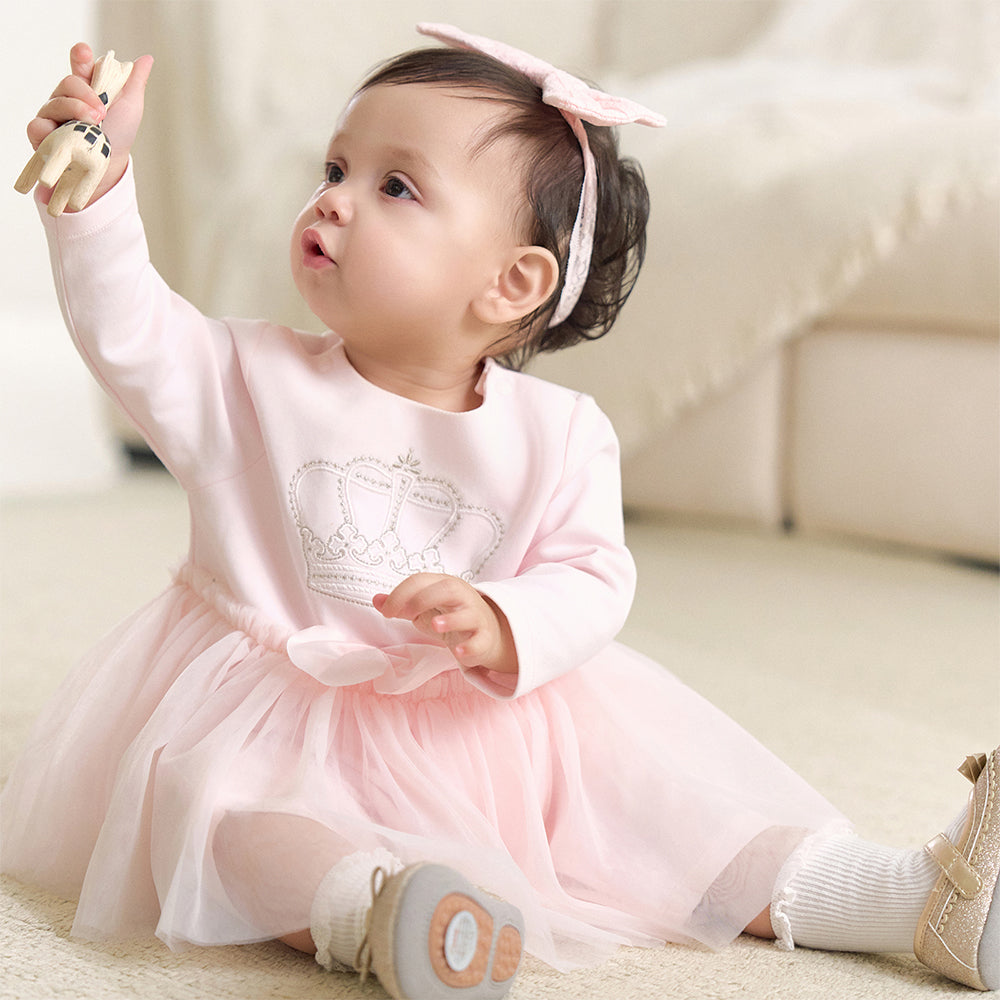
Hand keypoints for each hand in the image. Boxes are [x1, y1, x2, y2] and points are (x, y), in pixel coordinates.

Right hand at [20, 43, 152, 211]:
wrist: (110, 165)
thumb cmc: (119, 134)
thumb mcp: (131, 107)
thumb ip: (134, 82)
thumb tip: (146, 58)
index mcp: (87, 86)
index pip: (79, 63)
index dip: (80, 56)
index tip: (84, 53)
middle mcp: (67, 96)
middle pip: (68, 81)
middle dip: (85, 94)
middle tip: (101, 112)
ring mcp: (53, 113)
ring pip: (55, 102)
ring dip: (76, 112)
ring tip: (92, 126)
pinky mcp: (42, 133)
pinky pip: (37, 124)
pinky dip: (48, 129)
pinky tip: (62, 134)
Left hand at [374, 573, 517, 674]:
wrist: (485, 632)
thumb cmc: (450, 616)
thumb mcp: (424, 608)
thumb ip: (402, 604)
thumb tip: (376, 600)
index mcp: (444, 585)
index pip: (421, 581)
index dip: (400, 594)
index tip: (386, 612)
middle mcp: (462, 597)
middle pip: (447, 589)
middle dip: (423, 599)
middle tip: (406, 615)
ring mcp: (475, 617)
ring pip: (468, 613)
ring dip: (451, 619)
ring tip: (435, 625)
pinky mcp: (484, 638)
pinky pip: (480, 641)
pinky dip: (470, 646)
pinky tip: (458, 652)